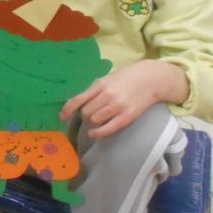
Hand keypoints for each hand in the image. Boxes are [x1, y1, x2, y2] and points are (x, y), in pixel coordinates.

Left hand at [60, 60, 188, 138]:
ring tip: (96, 119)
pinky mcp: (127, 117)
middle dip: (84, 115)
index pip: (78, 99)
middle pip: (85, 112)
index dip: (67, 109)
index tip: (62, 117)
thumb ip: (94, 90)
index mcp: (100, 84)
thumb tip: (79, 102)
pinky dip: (98, 133)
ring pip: (94, 120)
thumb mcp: (107, 79)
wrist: (151, 79)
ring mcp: (117, 107)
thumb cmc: (126, 78)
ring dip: (92, 122)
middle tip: (88, 115)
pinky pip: (108, 128)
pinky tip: (94, 133)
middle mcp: (107, 95)